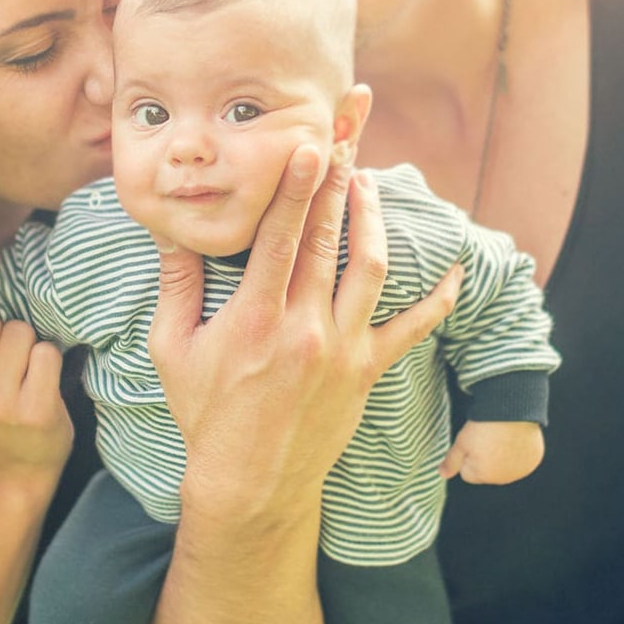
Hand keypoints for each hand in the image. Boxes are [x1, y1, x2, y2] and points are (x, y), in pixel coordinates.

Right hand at [151, 149, 463, 520]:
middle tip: (345, 140)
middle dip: (338, 183)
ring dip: (373, 220)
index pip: (280, 237)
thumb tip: (170, 230)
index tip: (312, 145)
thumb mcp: (173, 349)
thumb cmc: (205, 414)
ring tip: (369, 184)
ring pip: (371, 269)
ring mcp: (341, 350)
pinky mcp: (366, 371)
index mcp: (254, 318)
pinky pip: (411, 328)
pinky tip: (454, 270)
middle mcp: (303, 328)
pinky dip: (437, 299)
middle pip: (328, 239)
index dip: (298, 187)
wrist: (250, 483)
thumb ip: (176, 285)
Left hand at [440, 420, 543, 483]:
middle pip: (488, 471)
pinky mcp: (534, 459)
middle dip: (486, 458)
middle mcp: (504, 478)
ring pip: (506, 466)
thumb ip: (451, 461)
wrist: (512, 410)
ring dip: (503, 455)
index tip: (473, 440)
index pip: (468, 473)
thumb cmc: (483, 426)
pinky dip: (519, 450)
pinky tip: (516, 437)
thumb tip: (442, 474)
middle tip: (488, 437)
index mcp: (484, 476)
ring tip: (502, 436)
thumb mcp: (461, 442)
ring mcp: (521, 470)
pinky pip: (523, 459)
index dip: (467, 455)